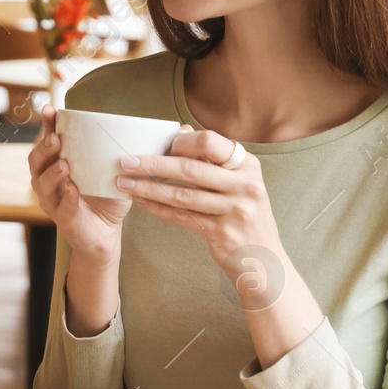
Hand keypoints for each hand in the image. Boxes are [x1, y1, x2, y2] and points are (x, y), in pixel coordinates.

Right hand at [29, 105, 133, 261]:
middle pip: (36, 161)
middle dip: (44, 148)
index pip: (47, 140)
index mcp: (58, 163)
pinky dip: (67, 197)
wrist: (106, 232)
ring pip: (42, 183)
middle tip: (57, 139)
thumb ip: (132, 149)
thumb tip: (174, 128)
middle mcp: (49, 180)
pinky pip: (61, 206)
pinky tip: (74, 189)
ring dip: (52, 172)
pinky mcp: (63, 219)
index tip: (50, 109)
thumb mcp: (118, 170)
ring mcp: (53, 199)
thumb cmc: (108, 197)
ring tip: (65, 164)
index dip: (46, 125)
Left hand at [115, 129, 282, 268]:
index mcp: (247, 165)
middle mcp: (245, 185)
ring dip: (147, 187)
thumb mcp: (238, 181)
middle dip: (152, 164)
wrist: (263, 259)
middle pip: (190, 168)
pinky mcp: (222, 232)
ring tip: (124, 182)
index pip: (209, 142)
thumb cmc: (242, 212)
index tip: (157, 145)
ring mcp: (235, 210)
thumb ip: (211, 158)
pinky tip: (140, 201)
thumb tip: (179, 130)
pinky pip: (181, 216)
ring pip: (181, 194)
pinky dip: (156, 208)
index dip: (179, 142)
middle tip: (125, 161)